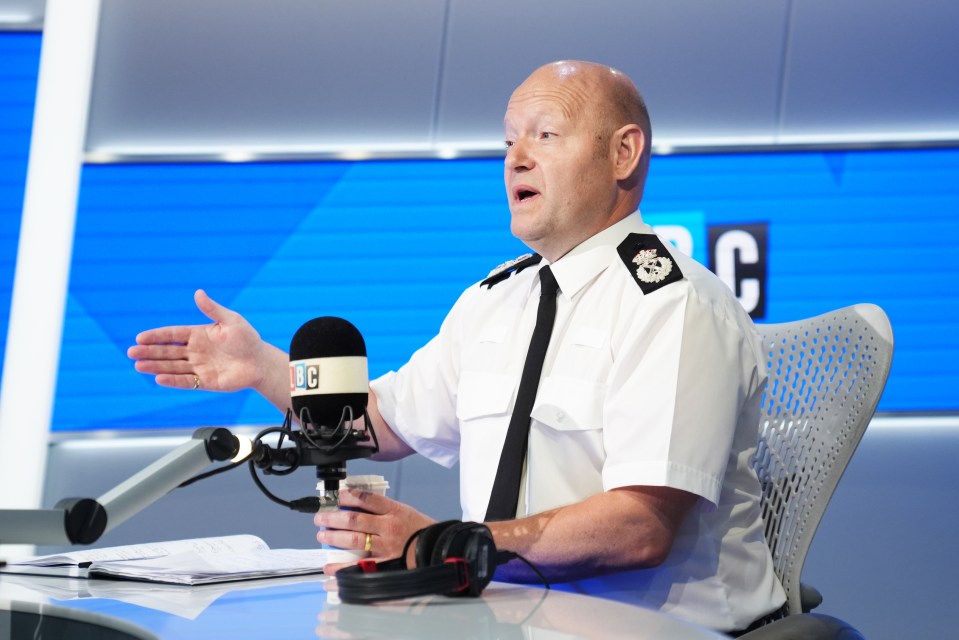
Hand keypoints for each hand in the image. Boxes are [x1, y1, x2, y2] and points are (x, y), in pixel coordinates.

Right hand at [127, 289, 269, 392]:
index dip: (156, 336)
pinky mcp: (205, 382)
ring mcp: (198, 367)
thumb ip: (212, 310)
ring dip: (155, 366)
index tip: (140, 337)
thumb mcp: (231, 320)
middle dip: (149, 352)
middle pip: (167, 351)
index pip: (172, 334)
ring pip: (172, 367)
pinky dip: (173, 380)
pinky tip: (158, 379)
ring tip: (138, 365)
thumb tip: (198, 293)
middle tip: (131, 352)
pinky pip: (186, 381)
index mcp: (198, 334)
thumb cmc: (247, 339)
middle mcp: (195, 351)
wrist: (260, 362)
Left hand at [315, 489, 436, 573]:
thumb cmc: (420, 529)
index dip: (348, 495)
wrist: (437, 549)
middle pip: (355, 519)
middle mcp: (388, 526)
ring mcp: (386, 546)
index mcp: (394, 510)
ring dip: (334, 537)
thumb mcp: (404, 511)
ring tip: (322, 535)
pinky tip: (329, 567)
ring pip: (354, 540)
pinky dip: (342, 568)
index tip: (336, 496)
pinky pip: (359, 566)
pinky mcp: (385, 563)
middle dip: (333, 517)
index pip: (366, 498)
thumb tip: (356, 505)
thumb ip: (383, 509)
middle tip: (320, 517)